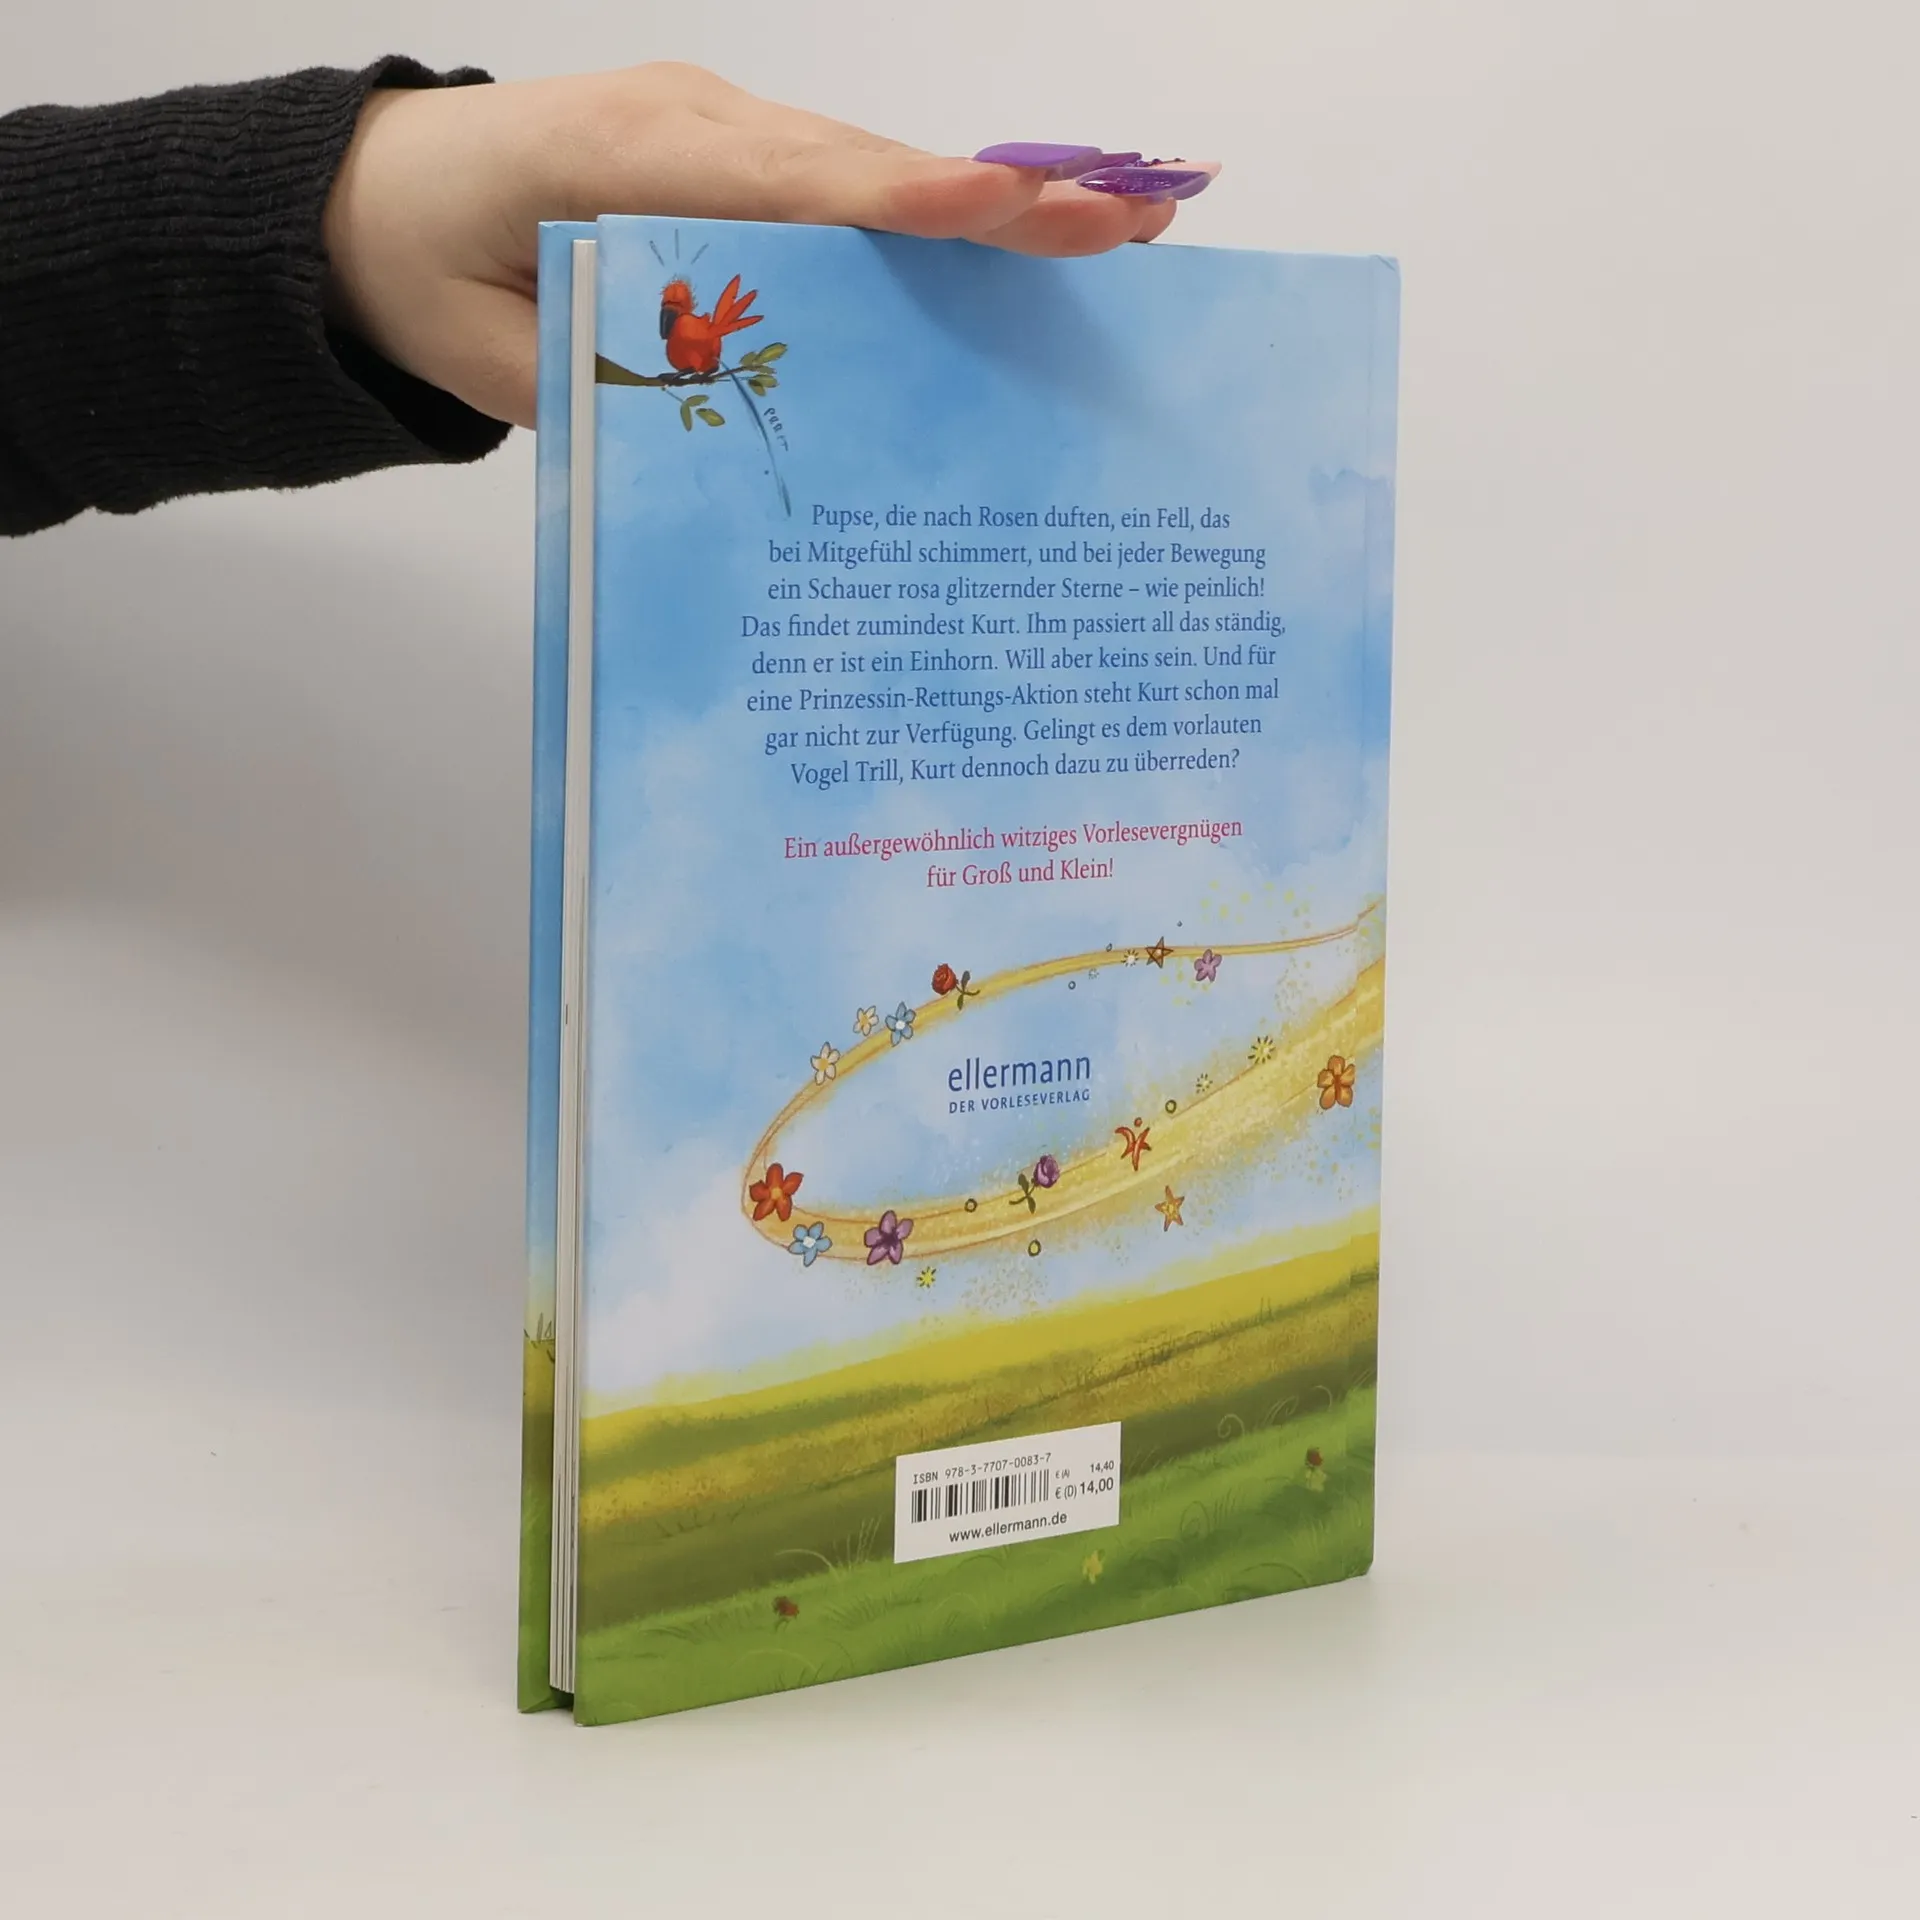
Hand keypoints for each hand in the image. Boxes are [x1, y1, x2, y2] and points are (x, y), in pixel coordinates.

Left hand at [322, 64, 1180, 429]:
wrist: (366, 202)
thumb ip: (604, 388)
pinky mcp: (736, 162)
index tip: (1006, 202)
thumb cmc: (422, 270)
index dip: (902, 201)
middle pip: (865, 167)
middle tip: (1130, 214)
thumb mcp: (492, 356)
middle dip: (1000, 196)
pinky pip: (846, 189)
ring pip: (871, 172)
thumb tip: (723, 424)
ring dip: (993, 198)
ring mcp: (723, 135)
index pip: (790, 185)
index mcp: (630, 160)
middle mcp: (697, 127)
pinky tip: (1021, 232)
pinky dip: (933, 213)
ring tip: (1119, 219)